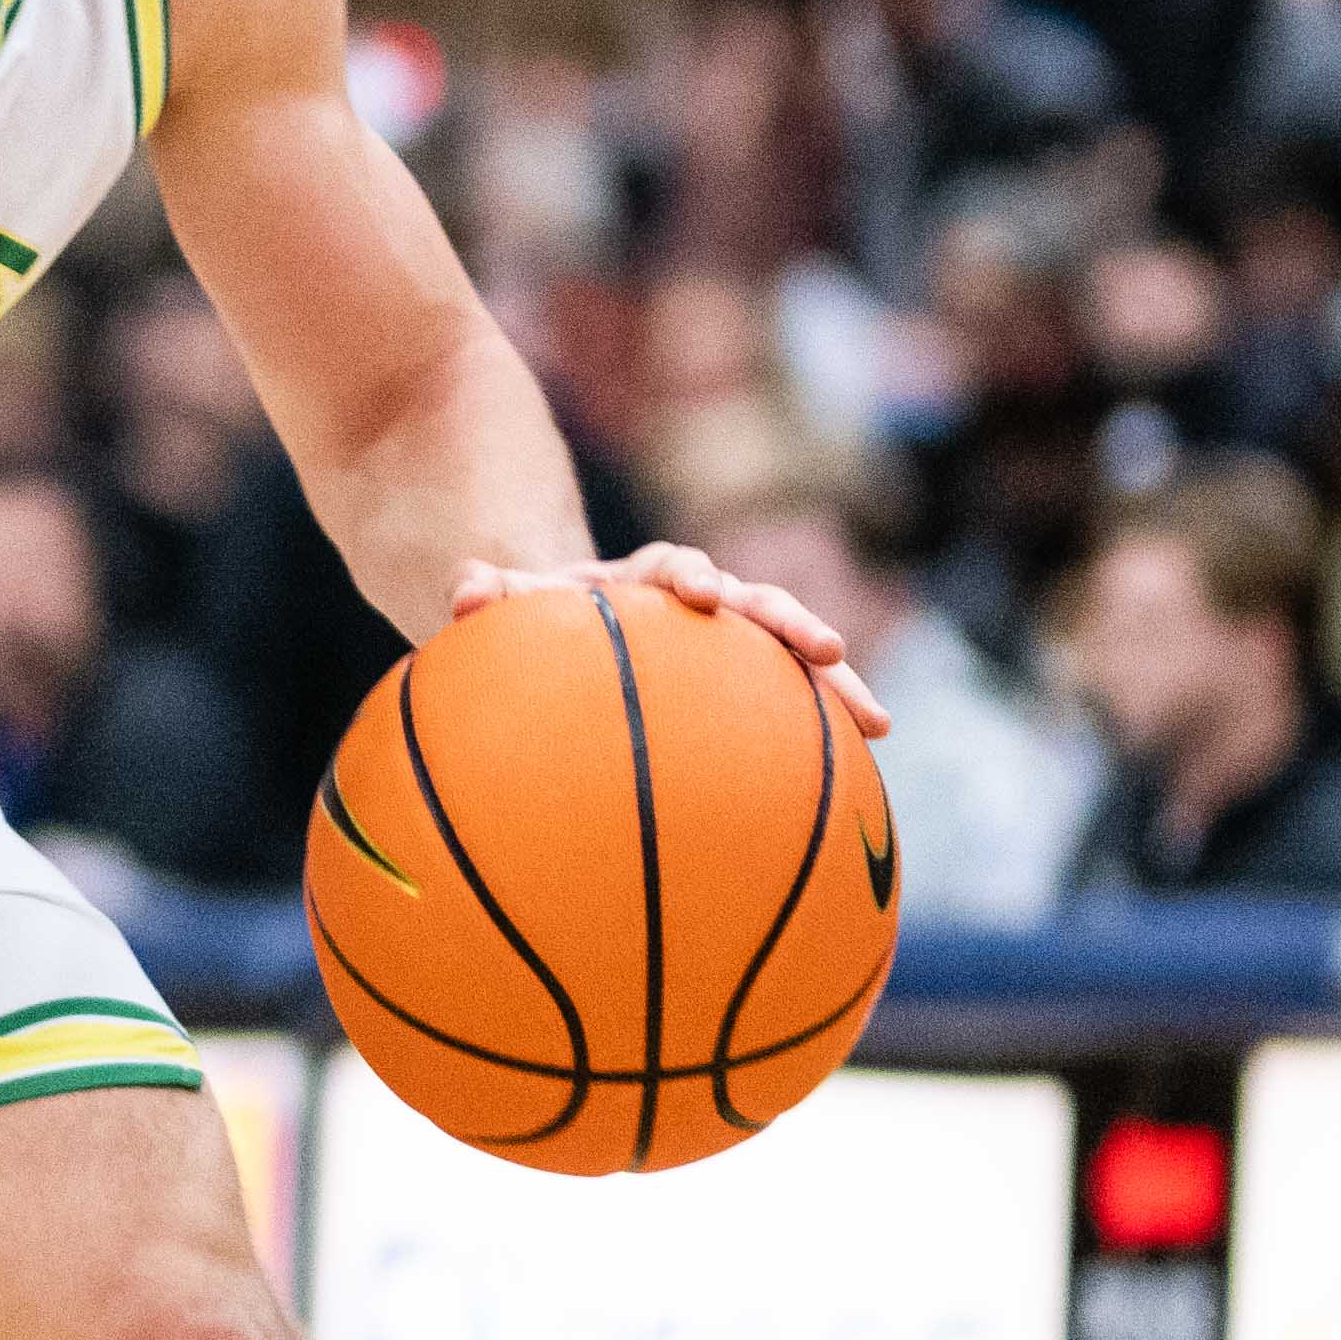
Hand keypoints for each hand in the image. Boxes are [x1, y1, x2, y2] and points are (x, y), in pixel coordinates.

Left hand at [436, 540, 897, 740]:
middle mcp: (702, 604)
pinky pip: (792, 709)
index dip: (689, 576)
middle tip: (827, 649)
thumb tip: (463, 593)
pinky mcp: (747, 686)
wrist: (573, 633)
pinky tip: (864, 772)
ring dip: (834, 685)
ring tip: (877, 722)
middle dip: (791, 623)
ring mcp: (731, 646)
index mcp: (647, 578)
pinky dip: (825, 731)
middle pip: (757, 604)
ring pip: (791, 657)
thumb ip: (489, 595)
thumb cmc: (540, 621)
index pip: (675, 566)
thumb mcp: (511, 606)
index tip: (698, 592)